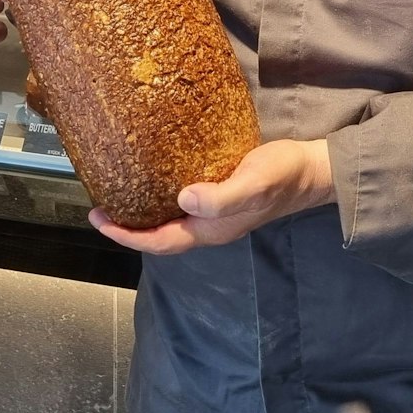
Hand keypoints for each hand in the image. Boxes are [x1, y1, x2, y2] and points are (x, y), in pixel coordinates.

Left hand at [90, 140, 333, 254]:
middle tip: (100, 208)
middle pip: (160, 235)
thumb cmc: (283, 176)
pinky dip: (162, 197)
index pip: (159, 241)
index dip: (127, 235)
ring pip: (171, 221)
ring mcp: (217, 214)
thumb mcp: (254, 182)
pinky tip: (157, 179)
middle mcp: (210, 227)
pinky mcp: (222, 196)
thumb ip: (221, 197)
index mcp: (211, 230)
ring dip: (144, 213)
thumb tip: (184, 199)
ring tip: (120, 196)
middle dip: (128, 227)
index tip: (100, 220)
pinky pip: (184, 205)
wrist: (313, 171)